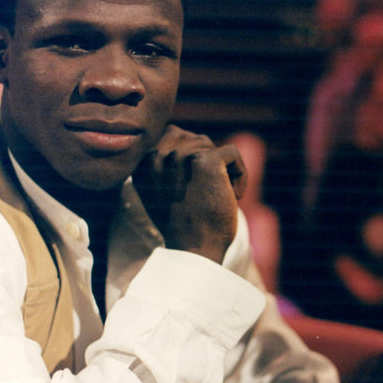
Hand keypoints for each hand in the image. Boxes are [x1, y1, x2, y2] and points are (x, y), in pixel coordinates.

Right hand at [133, 125, 246, 262]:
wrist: (195, 248)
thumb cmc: (183, 224)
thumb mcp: (161, 189)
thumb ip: (163, 162)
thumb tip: (177, 133)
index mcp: (142, 162)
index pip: (171, 135)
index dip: (191, 158)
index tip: (193, 189)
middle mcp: (156, 156)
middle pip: (195, 140)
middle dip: (206, 164)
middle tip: (204, 195)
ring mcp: (179, 156)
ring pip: (211, 146)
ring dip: (220, 171)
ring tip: (214, 196)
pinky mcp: (205, 160)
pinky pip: (232, 152)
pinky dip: (240, 175)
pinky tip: (233, 196)